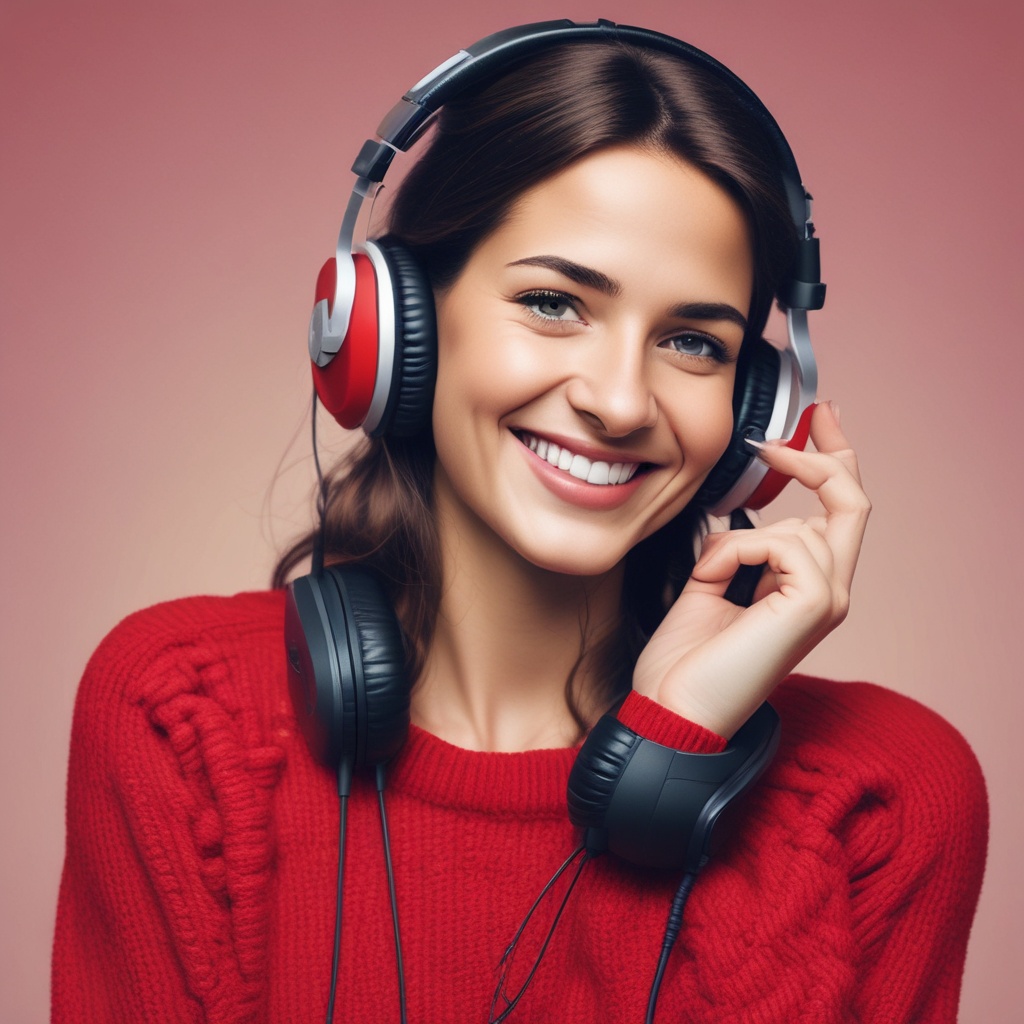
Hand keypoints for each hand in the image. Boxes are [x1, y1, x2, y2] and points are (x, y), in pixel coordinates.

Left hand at [631, 402, 869, 737]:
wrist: (673, 709)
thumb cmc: (686, 660)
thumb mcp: (708, 586)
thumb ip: (733, 552)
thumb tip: (734, 524)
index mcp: (805, 589)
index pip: (835, 516)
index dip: (831, 463)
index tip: (815, 422)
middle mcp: (828, 593)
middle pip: (852, 503)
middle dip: (830, 453)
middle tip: (815, 413)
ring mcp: (827, 600)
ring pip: (801, 525)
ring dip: (736, 541)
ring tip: (707, 578)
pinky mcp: (815, 605)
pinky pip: (782, 542)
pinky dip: (736, 551)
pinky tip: (714, 581)